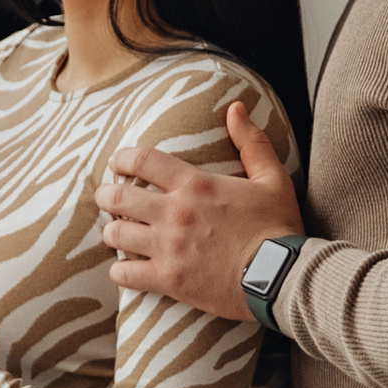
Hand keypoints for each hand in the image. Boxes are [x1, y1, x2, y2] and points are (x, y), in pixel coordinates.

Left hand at [99, 102, 299, 318]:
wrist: (282, 277)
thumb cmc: (278, 227)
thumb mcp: (272, 178)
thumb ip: (251, 141)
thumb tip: (235, 108)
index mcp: (195, 185)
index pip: (143, 161)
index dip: (122, 159)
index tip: (116, 163)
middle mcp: (175, 213)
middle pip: (119, 198)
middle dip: (106, 196)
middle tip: (106, 198)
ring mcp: (169, 248)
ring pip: (116, 236)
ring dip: (112, 233)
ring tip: (116, 233)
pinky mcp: (169, 279)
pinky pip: (125, 274)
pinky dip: (120, 272)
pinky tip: (125, 269)